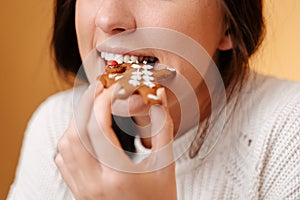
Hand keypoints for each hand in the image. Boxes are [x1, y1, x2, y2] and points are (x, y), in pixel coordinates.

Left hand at [55, 82, 176, 199]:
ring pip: (65, 145)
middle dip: (85, 105)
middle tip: (99, 91)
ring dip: (76, 122)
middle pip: (75, 132)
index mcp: (118, 175)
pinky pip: (63, 160)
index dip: (103, 101)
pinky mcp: (79, 192)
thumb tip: (158, 99)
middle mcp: (94, 182)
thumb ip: (163, 129)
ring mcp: (83, 188)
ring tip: (92, 110)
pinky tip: (84, 134)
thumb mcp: (166, 166)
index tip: (112, 87)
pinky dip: (70, 140)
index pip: (99, 127)